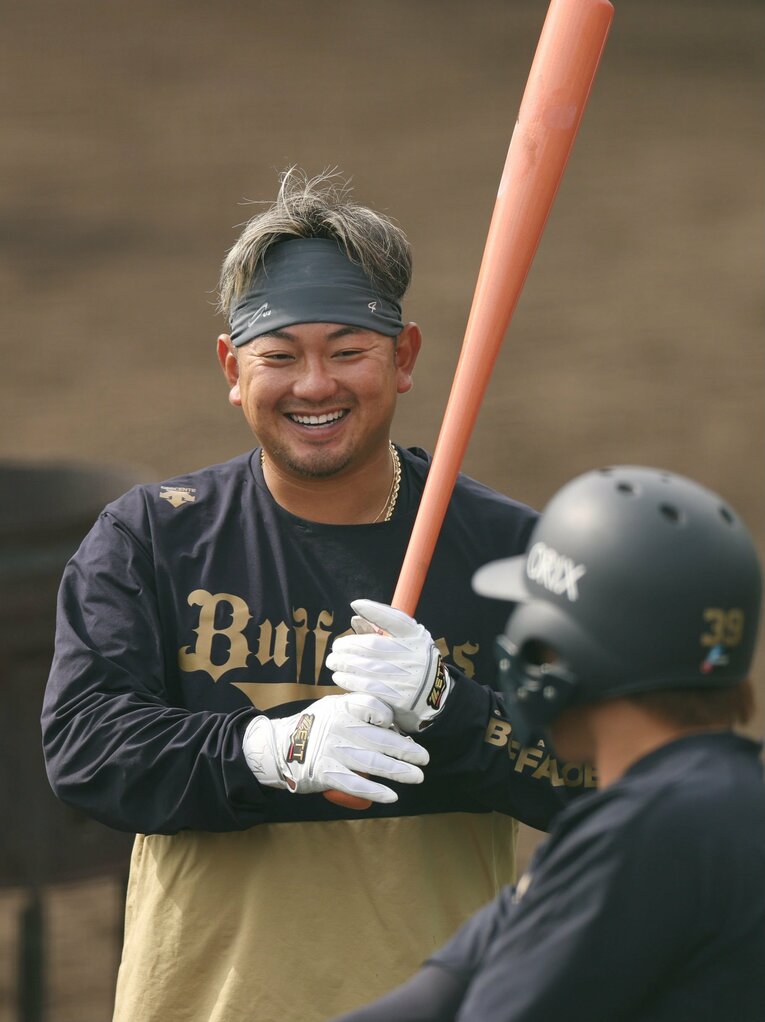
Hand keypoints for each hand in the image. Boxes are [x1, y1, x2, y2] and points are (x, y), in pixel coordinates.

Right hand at [242, 691, 428, 803]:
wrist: (280, 746)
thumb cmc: (315, 725)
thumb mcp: (334, 706)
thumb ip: (360, 710)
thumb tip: (395, 724)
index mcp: (343, 707)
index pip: (372, 706)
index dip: (389, 716)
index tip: (398, 727)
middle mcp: (340, 727)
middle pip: (380, 739)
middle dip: (407, 750)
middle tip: (425, 758)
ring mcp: (333, 751)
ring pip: (373, 762)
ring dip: (399, 771)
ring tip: (417, 777)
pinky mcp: (327, 773)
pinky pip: (355, 784)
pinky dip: (375, 791)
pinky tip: (392, 796)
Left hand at [326, 599, 452, 732]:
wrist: (433, 696)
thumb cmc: (411, 661)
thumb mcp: (405, 642)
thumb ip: (381, 629)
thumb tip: (355, 619)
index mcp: (417, 638)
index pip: (396, 620)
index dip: (374, 610)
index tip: (355, 604)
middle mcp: (416, 656)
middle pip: (374, 646)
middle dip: (349, 645)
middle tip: (336, 647)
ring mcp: (409, 678)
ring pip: (367, 668)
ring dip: (345, 664)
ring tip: (333, 662)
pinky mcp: (401, 699)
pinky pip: (368, 688)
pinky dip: (350, 681)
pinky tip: (340, 677)